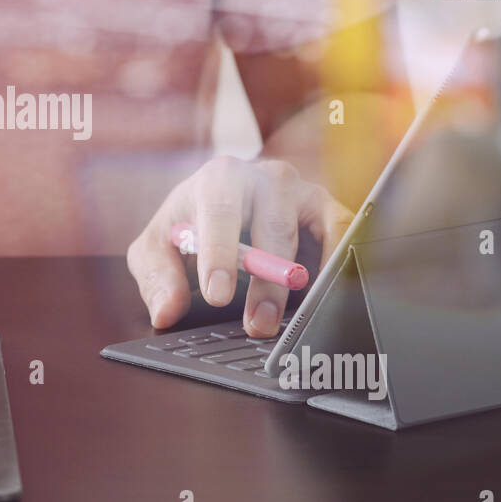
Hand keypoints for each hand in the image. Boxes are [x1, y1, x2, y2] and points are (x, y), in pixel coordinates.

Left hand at [127, 156, 352, 337]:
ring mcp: (301, 190)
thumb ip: (156, 277)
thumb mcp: (159, 248)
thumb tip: (166, 310)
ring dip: (306, 279)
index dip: (220, 255)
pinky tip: (326, 294)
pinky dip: (338, 262)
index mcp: (219, 178)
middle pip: (273, 227)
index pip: (221, 212)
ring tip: (294, 320)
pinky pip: (343, 231)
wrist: (219, 204)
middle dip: (266, 282)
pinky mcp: (328, 208)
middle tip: (257, 324)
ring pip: (312, 230)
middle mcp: (264, 177)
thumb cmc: (189, 225)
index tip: (217, 294)